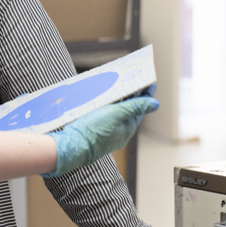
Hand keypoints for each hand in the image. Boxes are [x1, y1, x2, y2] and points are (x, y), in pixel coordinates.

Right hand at [42, 93, 158, 177]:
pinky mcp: (93, 129)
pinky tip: (103, 98)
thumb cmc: (92, 131)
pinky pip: (104, 114)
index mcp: (126, 129)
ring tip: (122, 85)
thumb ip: (134, 108)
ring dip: (119, 99)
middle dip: (133, 95)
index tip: (150, 83)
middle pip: (128, 110)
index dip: (145, 96)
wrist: (70, 146)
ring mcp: (105, 131)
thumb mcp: (115, 115)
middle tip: (137, 80)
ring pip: (115, 112)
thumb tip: (155, 104)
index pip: (139, 109)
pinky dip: (107, 105)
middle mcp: (117, 132)